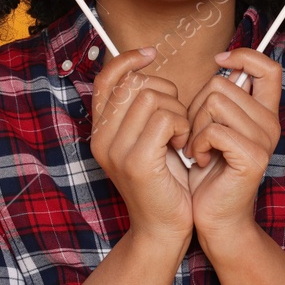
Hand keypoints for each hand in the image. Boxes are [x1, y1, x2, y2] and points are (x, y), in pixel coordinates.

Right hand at [89, 47, 193, 247]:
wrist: (163, 229)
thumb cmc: (164, 183)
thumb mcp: (149, 140)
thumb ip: (142, 110)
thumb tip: (146, 70)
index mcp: (101, 131)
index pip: (106, 79)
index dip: (128, 60)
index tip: (151, 55)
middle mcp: (101, 138)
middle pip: (135, 83)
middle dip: (166, 93)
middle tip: (178, 121)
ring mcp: (116, 150)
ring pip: (152, 97)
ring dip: (178, 112)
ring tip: (181, 136)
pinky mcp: (136, 161)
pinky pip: (164, 118)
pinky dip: (182, 126)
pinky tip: (184, 145)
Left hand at [184, 47, 281, 251]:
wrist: (214, 217)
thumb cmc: (208, 172)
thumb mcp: (213, 127)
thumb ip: (221, 99)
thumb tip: (220, 62)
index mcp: (264, 112)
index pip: (267, 67)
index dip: (243, 56)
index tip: (219, 61)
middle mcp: (270, 123)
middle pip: (222, 83)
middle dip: (196, 106)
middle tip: (197, 136)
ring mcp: (264, 140)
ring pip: (215, 102)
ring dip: (194, 126)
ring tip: (198, 149)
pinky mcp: (253, 157)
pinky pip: (214, 129)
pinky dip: (198, 144)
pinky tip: (201, 160)